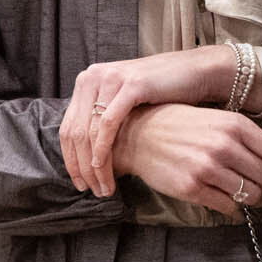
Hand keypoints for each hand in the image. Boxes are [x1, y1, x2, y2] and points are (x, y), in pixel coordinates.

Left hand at [60, 46, 236, 193]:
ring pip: (88, 131)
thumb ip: (104, 121)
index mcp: (87, 81)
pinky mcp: (129, 85)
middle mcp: (92, 76)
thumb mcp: (123, 103)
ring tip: (103, 186)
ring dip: (94, 165)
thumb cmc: (161, 93)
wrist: (194, 72)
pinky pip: (108, 124)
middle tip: (90, 189)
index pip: (67, 127)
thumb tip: (89, 158)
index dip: (70, 160)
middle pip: (74, 132)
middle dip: (81, 167)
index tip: (79, 182)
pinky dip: (104, 149)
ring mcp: (110, 79)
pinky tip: (106, 167)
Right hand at [108, 104, 261, 218]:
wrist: (138, 133)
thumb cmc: (182, 125)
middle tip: (255, 181)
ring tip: (236, 188)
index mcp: (236, 125)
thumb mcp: (222, 123)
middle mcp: (225, 146)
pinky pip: (229, 207)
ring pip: (251, 196)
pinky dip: (233, 208)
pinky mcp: (192, 188)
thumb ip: (258, 141)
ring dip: (249, 196)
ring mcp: (208, 168)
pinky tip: (225, 199)